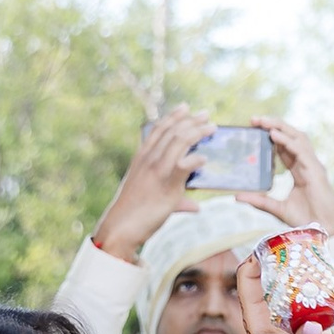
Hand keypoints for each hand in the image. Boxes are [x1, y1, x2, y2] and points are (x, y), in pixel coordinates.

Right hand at [93, 108, 217, 263]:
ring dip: (197, 132)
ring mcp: (157, 169)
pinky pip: (184, 165)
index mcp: (142, 157)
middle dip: (191, 120)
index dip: (173, 117)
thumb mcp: (152, 197)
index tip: (185, 107)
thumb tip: (195, 206)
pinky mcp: (166, 183)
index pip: (158, 129)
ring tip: (211, 128)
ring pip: (179, 142)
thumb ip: (177, 198)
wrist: (122, 226)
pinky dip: (196, 160)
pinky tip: (205, 159)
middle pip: (173, 131)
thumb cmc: (136, 213)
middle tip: (206, 114)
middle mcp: (149, 159)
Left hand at [226, 235, 333, 333]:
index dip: (252, 264)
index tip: (267, 246)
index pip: (247, 287)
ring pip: (293, 286)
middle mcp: (274, 318)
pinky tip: (330, 267)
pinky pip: (314, 297)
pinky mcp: (313, 324)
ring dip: (301, 267)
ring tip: (313, 244)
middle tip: (294, 238)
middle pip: (271, 280)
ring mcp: (294, 320)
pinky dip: (320, 282)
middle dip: (280, 258)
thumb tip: (311, 326)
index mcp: (260, 325)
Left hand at [263, 116, 333, 237]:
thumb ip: (259, 201)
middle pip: (291, 136)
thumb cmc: (306, 221)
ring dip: (280, 127)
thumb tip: (237, 196)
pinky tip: (273, 135)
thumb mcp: (277, 208)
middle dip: (274, 125)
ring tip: (263, 122)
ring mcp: (312, 165)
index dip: (271, 135)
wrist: (324, 231)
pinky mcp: (315, 170)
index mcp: (299, 170)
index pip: (284, 146)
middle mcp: (306, 164)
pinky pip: (300, 150)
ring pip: (297, 137)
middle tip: (254, 120)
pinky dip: (287, 141)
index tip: (254, 129)